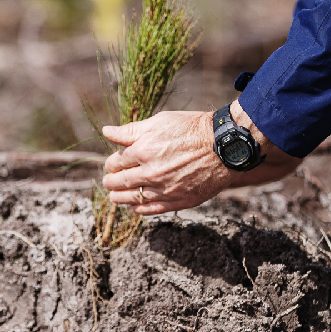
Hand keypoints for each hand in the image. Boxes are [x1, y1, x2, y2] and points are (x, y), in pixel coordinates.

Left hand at [102, 111, 230, 214]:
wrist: (224, 146)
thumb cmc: (192, 129)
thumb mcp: (160, 122)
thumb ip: (131, 130)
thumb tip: (106, 132)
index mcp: (143, 151)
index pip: (116, 162)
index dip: (111, 163)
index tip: (112, 164)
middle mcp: (150, 173)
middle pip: (120, 182)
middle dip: (111, 181)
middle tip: (108, 182)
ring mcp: (164, 189)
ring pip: (132, 198)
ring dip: (120, 198)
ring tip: (115, 196)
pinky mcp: (178, 201)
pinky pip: (151, 209)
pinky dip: (139, 209)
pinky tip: (134, 207)